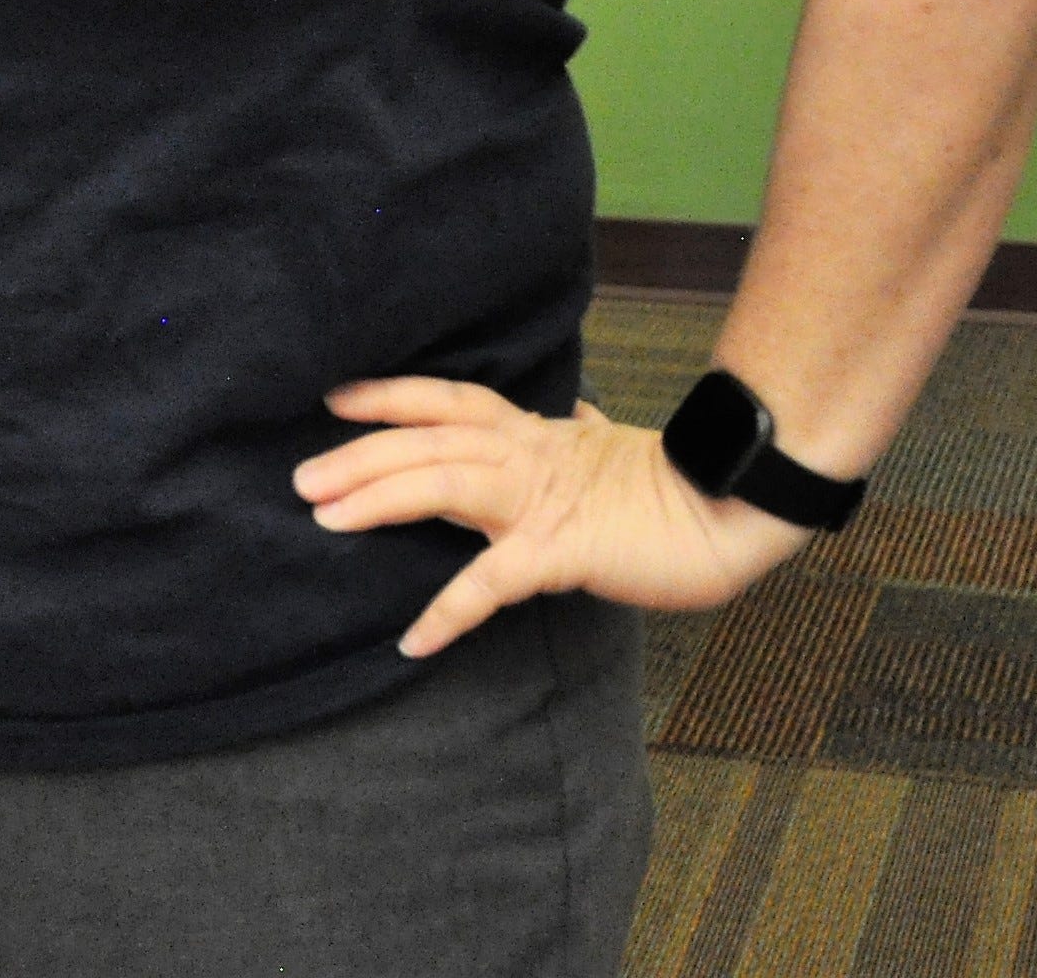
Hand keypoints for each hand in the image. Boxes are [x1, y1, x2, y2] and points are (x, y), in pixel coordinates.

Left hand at [295, 376, 812, 658]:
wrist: (735, 505)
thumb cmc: (676, 486)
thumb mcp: (612, 450)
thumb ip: (577, 435)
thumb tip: (573, 414)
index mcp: (534, 433)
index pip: (446, 400)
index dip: (388, 396)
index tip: (334, 399)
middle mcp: (528, 454)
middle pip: (426, 440)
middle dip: (359, 455)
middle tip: (301, 478)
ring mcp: (542, 500)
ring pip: (443, 483)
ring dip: (378, 499)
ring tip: (326, 520)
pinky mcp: (563, 550)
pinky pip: (491, 583)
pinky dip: (447, 611)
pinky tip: (413, 641)